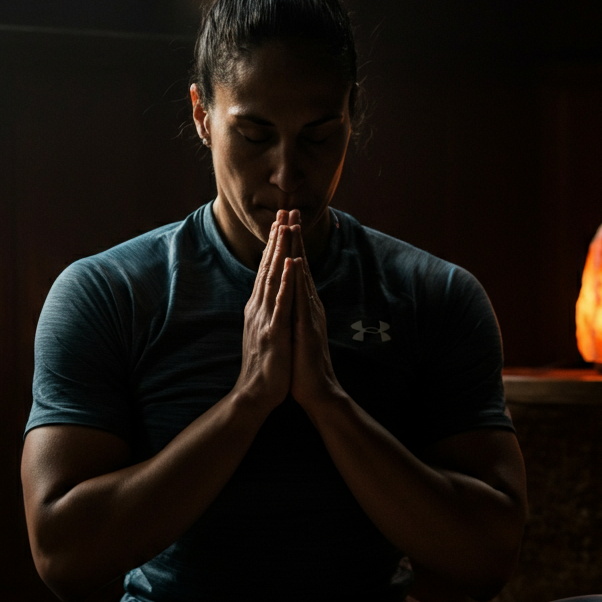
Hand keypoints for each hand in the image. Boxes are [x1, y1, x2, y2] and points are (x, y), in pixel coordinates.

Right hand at [234, 212, 294, 414]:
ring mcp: (264, 319)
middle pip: (268, 267)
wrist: (254, 394)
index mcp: (259, 308)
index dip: (274, 245)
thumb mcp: (263, 333)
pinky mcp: (273, 332)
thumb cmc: (263, 367)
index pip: (267, 271)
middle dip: (277, 239)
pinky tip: (289, 266)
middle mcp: (258, 308)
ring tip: (286, 228)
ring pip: (273, 279)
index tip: (280, 222)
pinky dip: (285, 283)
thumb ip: (265, 313)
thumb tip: (266, 298)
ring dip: (280, 252)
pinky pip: (280, 304)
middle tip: (283, 211)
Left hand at [287, 210, 340, 410]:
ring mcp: (310, 315)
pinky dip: (299, 280)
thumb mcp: (296, 332)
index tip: (284, 222)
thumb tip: (290, 297)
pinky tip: (296, 263)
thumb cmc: (304, 366)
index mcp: (304, 306)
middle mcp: (309, 305)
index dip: (289, 246)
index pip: (295, 270)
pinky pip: (302, 299)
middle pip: (301, 265)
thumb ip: (295, 313)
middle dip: (294, 238)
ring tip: (292, 225)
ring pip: (303, 276)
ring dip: (297, 250)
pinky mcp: (308, 328)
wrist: (317, 391)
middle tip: (291, 209)